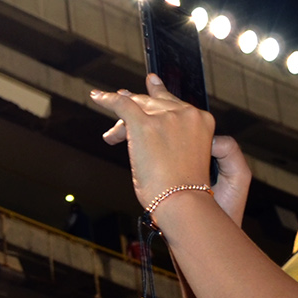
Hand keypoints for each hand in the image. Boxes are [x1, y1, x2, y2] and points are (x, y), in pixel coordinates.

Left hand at [90, 75, 251, 225]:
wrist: (182, 200)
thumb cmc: (183, 189)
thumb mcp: (188, 157)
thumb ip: (175, 140)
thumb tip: (151, 139)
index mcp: (202, 120)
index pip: (174, 105)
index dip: (157, 107)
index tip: (147, 98)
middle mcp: (185, 114)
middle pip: (155, 103)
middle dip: (138, 108)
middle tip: (123, 101)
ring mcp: (165, 117)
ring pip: (137, 105)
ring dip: (122, 119)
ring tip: (113, 133)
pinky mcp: (144, 124)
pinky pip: (121, 104)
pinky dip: (107, 99)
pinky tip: (96, 97)